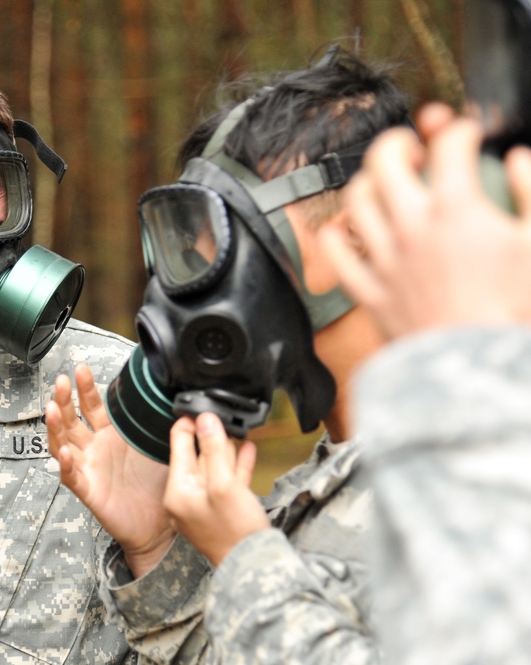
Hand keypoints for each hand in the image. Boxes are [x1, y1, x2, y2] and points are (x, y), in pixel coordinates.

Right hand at [46, 363, 173, 577]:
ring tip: (52, 410)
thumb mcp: (159, 447)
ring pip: (62, 444)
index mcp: (110, 435)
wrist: (158, 526)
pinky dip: (65, 464)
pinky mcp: (88, 491)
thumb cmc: (156, 487)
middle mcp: (94, 449)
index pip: (92, 406)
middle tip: (61, 382)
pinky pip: (71, 476)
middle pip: (71, 420)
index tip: (80, 370)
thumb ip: (158, 423)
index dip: (85, 388)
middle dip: (64, 400)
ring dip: (56, 427)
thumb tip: (172, 396)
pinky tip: (63, 452)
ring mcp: (88, 469)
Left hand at [163, 412, 268, 566]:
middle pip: (195, 457)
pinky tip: (247, 449)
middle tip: (218, 413)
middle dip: (208, 435)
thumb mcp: (224, 484)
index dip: (188, 425)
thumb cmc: (236, 531)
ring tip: (234, 427)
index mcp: (177, 491)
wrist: (255, 568)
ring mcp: (203, 506)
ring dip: (224, 448)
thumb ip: (213, 450)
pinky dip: (235, 465)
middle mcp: (185, 498)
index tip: (198, 407)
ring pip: (213, 468)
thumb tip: (205, 419)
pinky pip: (225, 482)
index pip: (178, 448)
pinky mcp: (221, 512)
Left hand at [321, 103, 530, 338]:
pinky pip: (337, 252)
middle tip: (413, 147)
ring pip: (355, 201)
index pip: (449, 145)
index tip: (470, 135)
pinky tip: (349, 227)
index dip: (462, 131)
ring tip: (383, 183)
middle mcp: (411, 226)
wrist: (480, 368)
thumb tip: (517, 157)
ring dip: (367, 182)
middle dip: (398, 141)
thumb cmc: (516, 309)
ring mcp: (385, 259)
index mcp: (456, 209)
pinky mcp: (369, 290)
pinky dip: (337, 232)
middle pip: (384, 160)